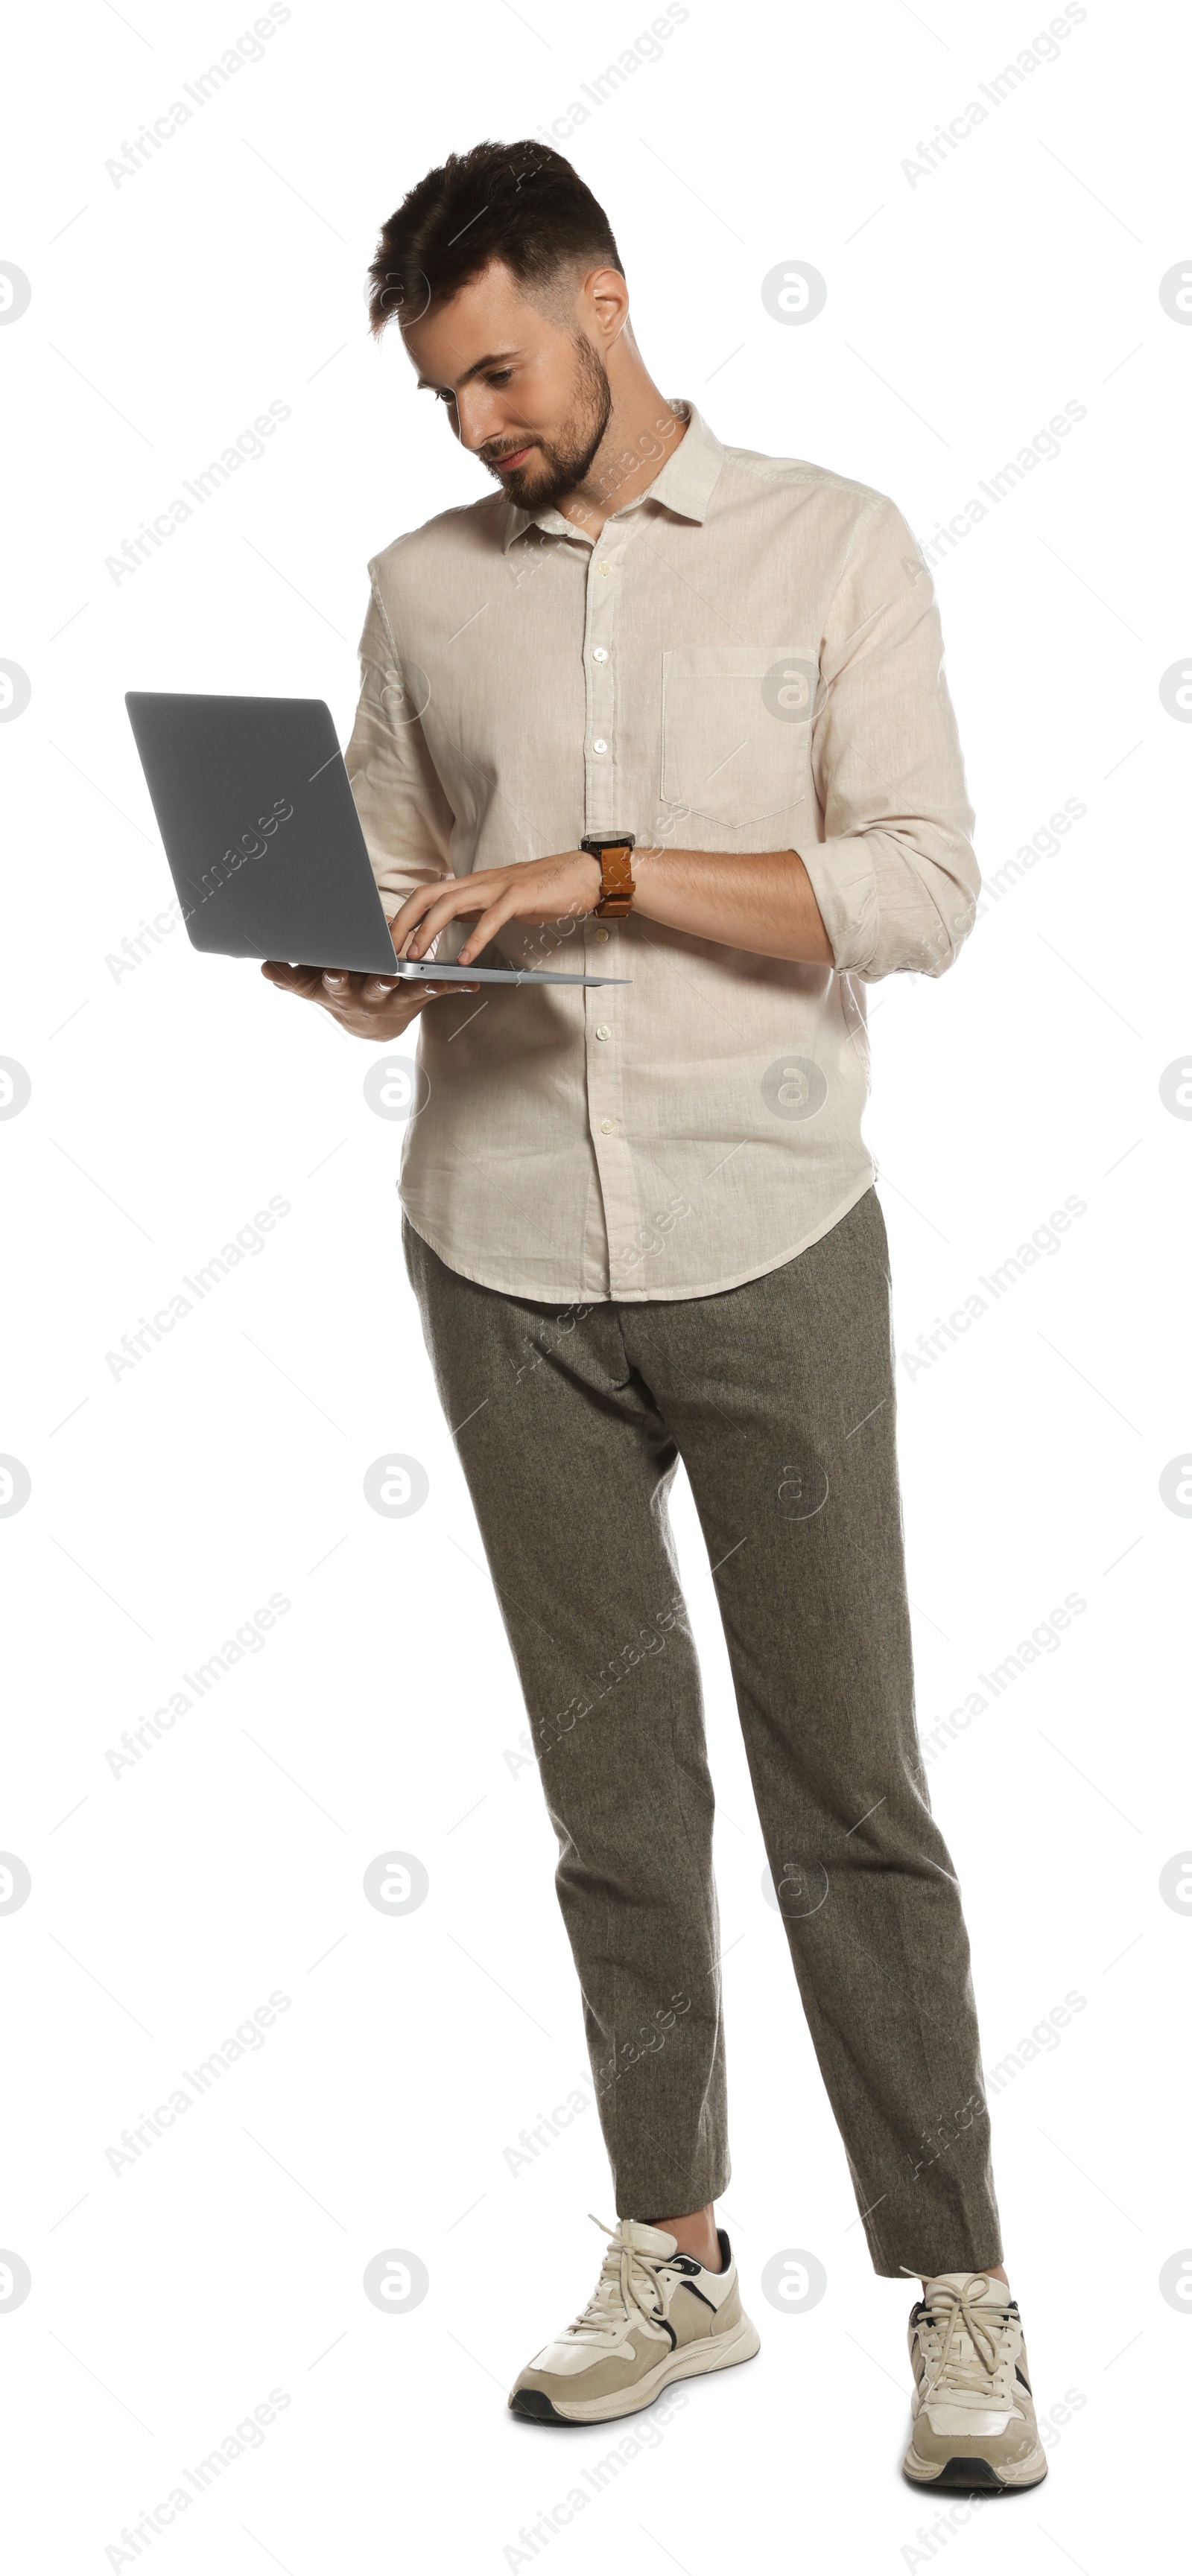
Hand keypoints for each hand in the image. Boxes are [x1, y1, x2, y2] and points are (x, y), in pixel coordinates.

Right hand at [261, 917, 477, 1041]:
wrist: (367, 1024)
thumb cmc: (336, 990)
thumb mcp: (309, 987)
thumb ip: (288, 977)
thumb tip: (265, 966)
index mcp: (340, 990)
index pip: (334, 983)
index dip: (335, 978)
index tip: (335, 971)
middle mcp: (368, 996)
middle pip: (373, 988)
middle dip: (379, 980)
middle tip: (386, 975)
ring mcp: (395, 999)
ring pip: (407, 991)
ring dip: (419, 983)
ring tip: (432, 976)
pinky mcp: (418, 997)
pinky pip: (436, 991)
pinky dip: (454, 986)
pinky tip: (472, 983)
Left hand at [392, 849, 602, 966]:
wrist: (583, 875)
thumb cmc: (544, 891)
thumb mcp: (499, 901)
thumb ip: (473, 909)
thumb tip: (447, 922)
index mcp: (472, 884)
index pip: (426, 894)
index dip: (404, 916)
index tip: (390, 941)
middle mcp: (478, 881)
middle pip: (427, 895)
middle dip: (404, 922)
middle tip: (390, 950)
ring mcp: (497, 887)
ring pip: (450, 903)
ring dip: (429, 930)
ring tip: (417, 955)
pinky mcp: (518, 897)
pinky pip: (490, 918)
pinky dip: (474, 940)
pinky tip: (463, 959)